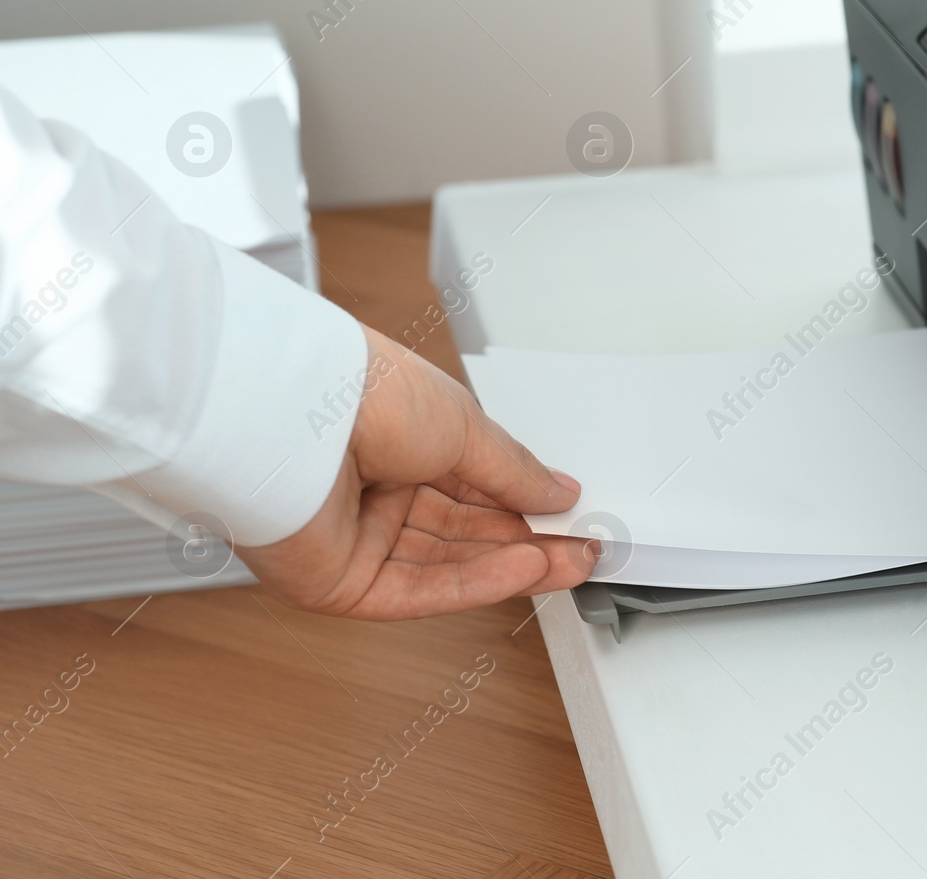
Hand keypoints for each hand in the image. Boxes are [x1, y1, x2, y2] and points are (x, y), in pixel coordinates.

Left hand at [234, 326, 593, 618]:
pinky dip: (474, 584)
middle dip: (529, 541)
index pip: (473, 487)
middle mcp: (372, 489)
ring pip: (446, 566)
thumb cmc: (357, 391)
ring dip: (512, 565)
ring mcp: (354, 537)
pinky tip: (522, 570)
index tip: (572, 515)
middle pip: (464, 532)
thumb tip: (557, 492)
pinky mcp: (337, 582)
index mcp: (398, 441)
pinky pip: (417, 591)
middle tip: (581, 548)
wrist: (289, 412)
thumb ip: (514, 472)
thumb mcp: (464, 425)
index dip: (526, 504)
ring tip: (567, 562)